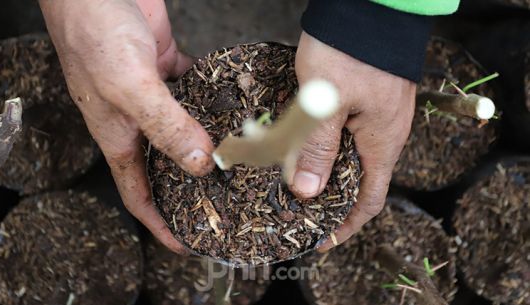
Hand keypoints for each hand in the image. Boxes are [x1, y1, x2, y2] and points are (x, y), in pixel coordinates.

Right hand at [39, 0, 214, 253]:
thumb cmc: (93, 32)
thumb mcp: (129, 87)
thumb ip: (166, 126)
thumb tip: (200, 165)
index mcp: (118, 135)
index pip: (139, 194)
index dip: (159, 224)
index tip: (185, 244)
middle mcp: (135, 119)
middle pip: (166, 165)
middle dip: (191, 186)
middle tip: (228, 199)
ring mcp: (152, 93)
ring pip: (184, 128)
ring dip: (208, 141)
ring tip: (243, 155)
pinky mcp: (166, 65)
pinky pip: (194, 90)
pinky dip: (213, 99)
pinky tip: (234, 104)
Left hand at [291, 32, 414, 250]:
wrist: (369, 6)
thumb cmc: (349, 51)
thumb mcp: (324, 103)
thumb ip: (315, 148)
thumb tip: (307, 192)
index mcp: (381, 142)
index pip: (369, 201)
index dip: (346, 226)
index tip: (320, 240)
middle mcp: (384, 134)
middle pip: (359, 182)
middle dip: (329, 200)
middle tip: (296, 209)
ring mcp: (376, 115)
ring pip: (349, 157)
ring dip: (323, 171)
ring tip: (292, 179)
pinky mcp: (365, 98)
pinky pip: (345, 134)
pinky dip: (324, 147)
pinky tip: (301, 144)